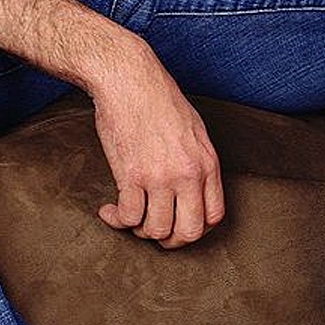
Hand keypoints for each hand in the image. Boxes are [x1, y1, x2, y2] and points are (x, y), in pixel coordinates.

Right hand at [88, 41, 223, 248]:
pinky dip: (117, 220)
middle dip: (169, 241)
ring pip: (155, 230)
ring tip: (129, 215)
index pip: (214, 216)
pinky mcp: (131, 176)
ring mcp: (160, 177)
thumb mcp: (195, 133)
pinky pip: (128, 217)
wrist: (131, 83)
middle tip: (152, 230)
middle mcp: (189, 175)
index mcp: (208, 164)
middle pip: (187, 233)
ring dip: (138, 229)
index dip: (195, 229)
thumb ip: (198, 164)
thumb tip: (194, 191)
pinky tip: (110, 209)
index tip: (177, 224)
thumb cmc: (161, 103)